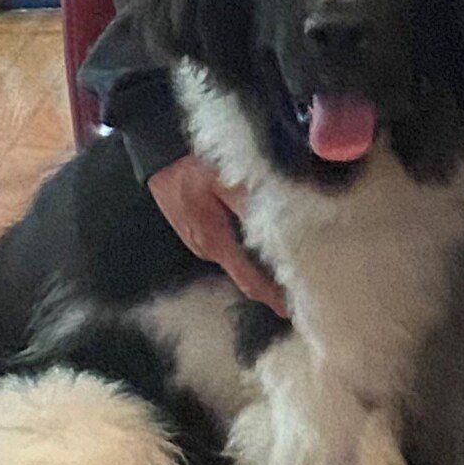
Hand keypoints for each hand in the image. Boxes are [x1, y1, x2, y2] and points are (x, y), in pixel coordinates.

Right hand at [148, 153, 289, 318]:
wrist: (158, 153)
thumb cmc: (192, 163)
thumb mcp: (225, 178)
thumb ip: (251, 202)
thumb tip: (279, 222)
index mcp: (216, 242)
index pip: (250, 280)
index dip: (273, 297)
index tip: (294, 311)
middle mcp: (207, 249)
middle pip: (246, 275)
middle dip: (272, 285)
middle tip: (305, 289)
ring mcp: (201, 242)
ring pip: (238, 263)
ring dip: (262, 268)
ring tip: (293, 269)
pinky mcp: (200, 231)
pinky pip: (230, 249)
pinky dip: (249, 253)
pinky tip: (267, 245)